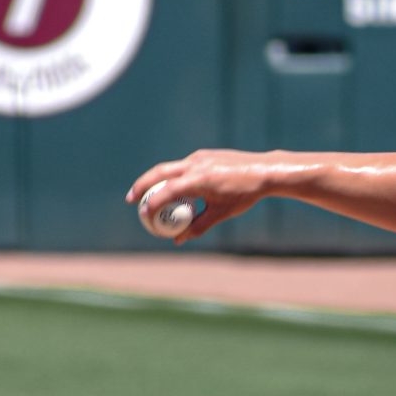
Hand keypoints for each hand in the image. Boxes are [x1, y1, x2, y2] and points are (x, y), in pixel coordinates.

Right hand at [122, 150, 277, 242]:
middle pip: (159, 173)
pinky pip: (182, 166)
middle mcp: (195, 164)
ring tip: (147, 195)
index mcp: (199, 179)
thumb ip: (197, 226)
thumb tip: (178, 240)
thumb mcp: (220, 213)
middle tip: (131, 200)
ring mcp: (199, 157)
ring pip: (169, 168)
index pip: (167, 191)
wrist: (264, 170)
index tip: (142, 215)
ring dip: (156, 180)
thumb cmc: (244, 194)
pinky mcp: (204, 155)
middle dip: (142, 185)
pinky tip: (173, 189)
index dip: (151, 203)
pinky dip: (173, 177)